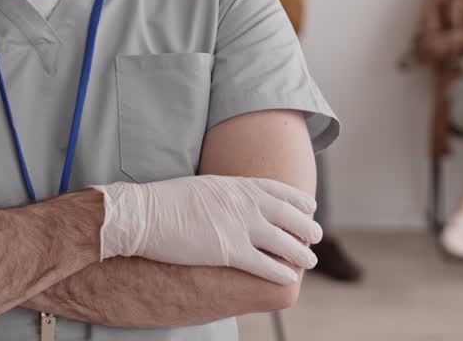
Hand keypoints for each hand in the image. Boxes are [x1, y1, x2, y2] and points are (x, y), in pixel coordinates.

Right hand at [95, 175, 320, 284]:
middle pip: (291, 216)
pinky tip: (289, 277)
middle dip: (308, 228)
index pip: (281, 191)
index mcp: (239, 185)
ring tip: (310, 260)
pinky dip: (281, 272)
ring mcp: (240, 227)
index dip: (300, 202)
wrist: (145, 214)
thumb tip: (237, 199)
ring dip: (301, 253)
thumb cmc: (167, 201)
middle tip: (317, 236)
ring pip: (285, 242)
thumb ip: (228, 193)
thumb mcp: (206, 187)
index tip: (310, 208)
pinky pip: (265, 264)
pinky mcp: (229, 251)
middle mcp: (246, 204)